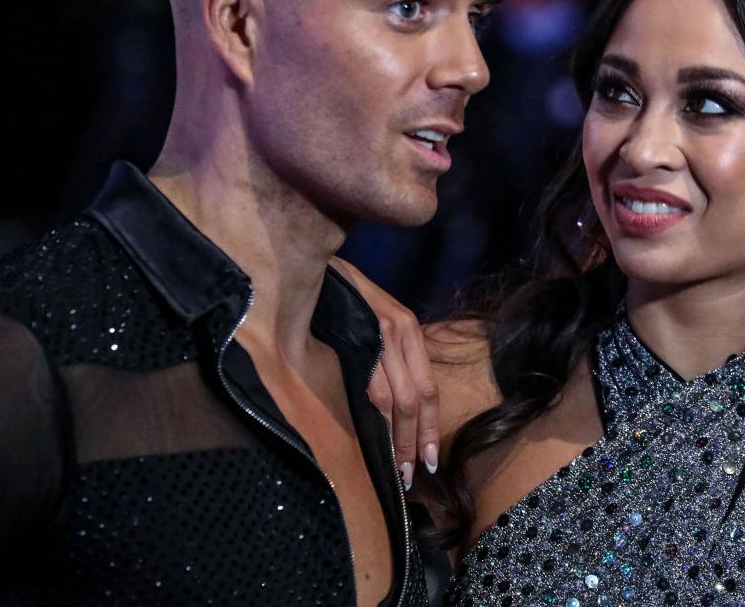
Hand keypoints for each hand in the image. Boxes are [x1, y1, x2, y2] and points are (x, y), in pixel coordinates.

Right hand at [328, 257, 438, 491]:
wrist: (315, 267)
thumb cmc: (340, 301)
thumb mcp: (372, 326)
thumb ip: (386, 360)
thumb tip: (394, 412)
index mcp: (410, 330)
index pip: (429, 389)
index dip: (429, 429)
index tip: (427, 462)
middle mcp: (402, 330)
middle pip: (417, 399)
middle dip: (414, 442)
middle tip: (409, 477)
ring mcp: (382, 331)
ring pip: (397, 399)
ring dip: (397, 440)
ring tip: (394, 470)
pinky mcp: (360, 334)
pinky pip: (373, 387)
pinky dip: (377, 420)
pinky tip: (375, 441)